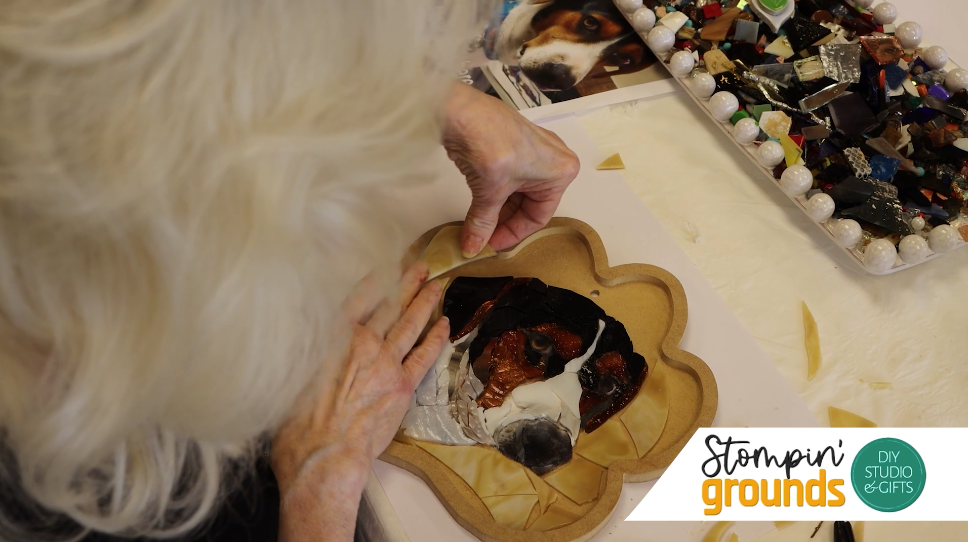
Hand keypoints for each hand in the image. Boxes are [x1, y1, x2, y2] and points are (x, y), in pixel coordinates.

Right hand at [271, 262, 448, 541]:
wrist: (324, 457)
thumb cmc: (297, 424)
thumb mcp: (290, 373)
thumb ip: (306, 345)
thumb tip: (306, 326)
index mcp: (334, 336)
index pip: (359, 299)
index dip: (375, 281)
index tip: (385, 267)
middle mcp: (364, 343)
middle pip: (389, 306)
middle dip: (405, 283)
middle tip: (419, 266)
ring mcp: (387, 364)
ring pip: (410, 324)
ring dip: (424, 302)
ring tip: (436, 285)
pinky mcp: (403, 387)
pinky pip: (424, 355)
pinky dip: (436, 338)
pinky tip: (444, 323)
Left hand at [444, 83, 579, 256]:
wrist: (460, 110)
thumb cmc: (488, 142)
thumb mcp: (489, 192)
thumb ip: (482, 223)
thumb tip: (472, 248)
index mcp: (561, 171)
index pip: (539, 217)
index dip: (513, 234)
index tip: (492, 245)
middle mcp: (553, 161)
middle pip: (529, 205)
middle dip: (504, 223)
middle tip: (482, 239)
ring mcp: (532, 152)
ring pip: (516, 193)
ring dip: (496, 210)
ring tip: (476, 226)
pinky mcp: (512, 147)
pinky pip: (507, 180)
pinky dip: (492, 195)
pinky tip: (477, 208)